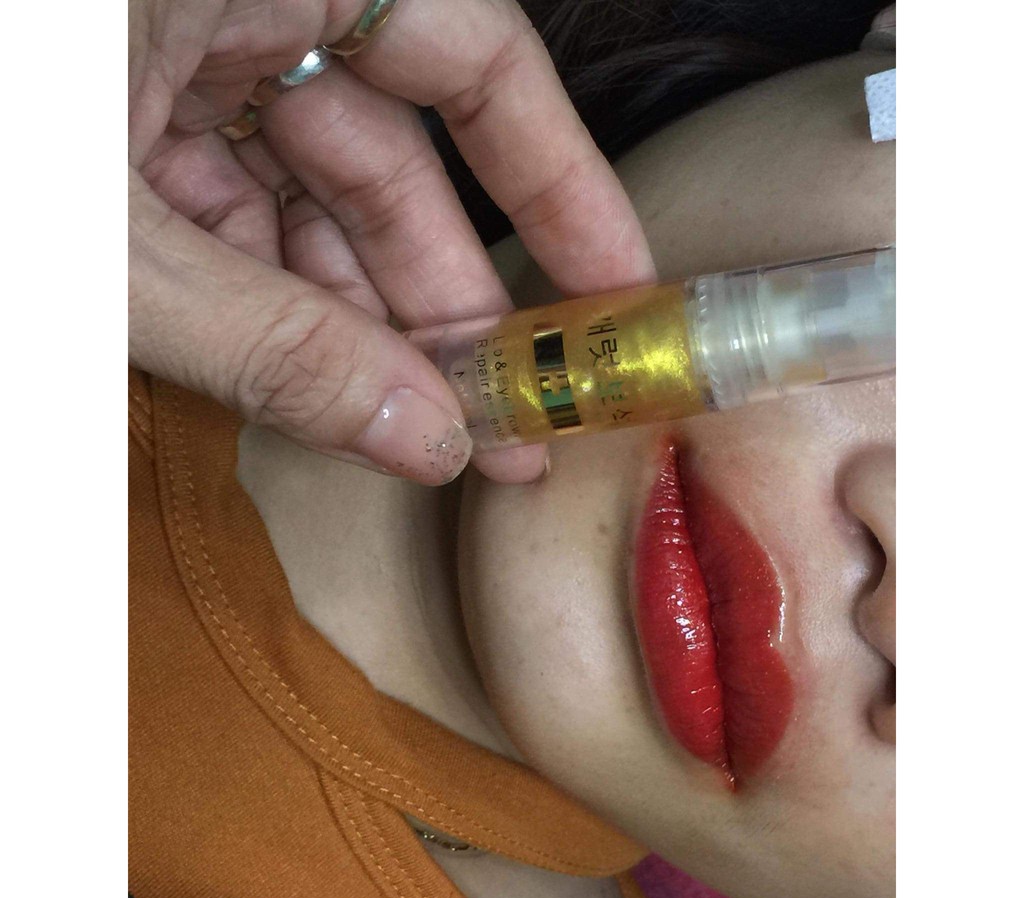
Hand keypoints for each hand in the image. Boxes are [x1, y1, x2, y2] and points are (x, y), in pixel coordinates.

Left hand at [129, 0, 655, 483]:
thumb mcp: (114, 248)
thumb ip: (268, 342)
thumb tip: (421, 439)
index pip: (475, 58)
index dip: (560, 183)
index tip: (612, 289)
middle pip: (389, 157)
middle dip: (444, 300)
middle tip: (501, 416)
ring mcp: (176, 54)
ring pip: (310, 196)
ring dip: (358, 319)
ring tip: (412, 425)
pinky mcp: (130, 110)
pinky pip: (234, 204)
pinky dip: (271, 297)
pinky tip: (312, 381)